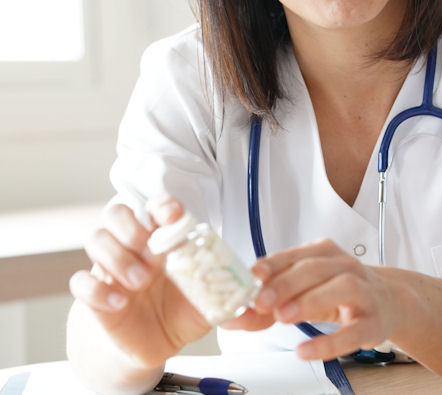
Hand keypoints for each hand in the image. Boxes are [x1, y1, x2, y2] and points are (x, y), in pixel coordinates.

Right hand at [68, 197, 212, 367]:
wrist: (150, 342)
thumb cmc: (180, 311)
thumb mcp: (208, 300)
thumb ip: (225, 287)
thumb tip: (254, 282)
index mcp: (163, 241)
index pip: (157, 208)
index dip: (163, 205)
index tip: (173, 214)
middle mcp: (133, 248)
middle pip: (117, 214)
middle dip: (133, 228)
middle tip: (153, 256)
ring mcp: (110, 269)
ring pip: (96, 239)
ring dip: (117, 257)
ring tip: (140, 281)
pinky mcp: (93, 296)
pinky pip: (80, 282)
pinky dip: (97, 289)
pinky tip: (119, 302)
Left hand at [224, 238, 398, 359]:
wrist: (388, 302)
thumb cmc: (339, 292)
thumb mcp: (304, 291)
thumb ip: (269, 303)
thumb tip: (232, 316)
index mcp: (324, 253)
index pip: (295, 256)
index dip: (272, 266)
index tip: (250, 277)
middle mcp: (345, 267)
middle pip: (315, 269)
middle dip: (286, 283)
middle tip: (260, 301)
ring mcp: (363, 292)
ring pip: (341, 288)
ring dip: (310, 300)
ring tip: (282, 316)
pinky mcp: (373, 322)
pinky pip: (353, 332)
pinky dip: (329, 343)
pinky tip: (306, 350)